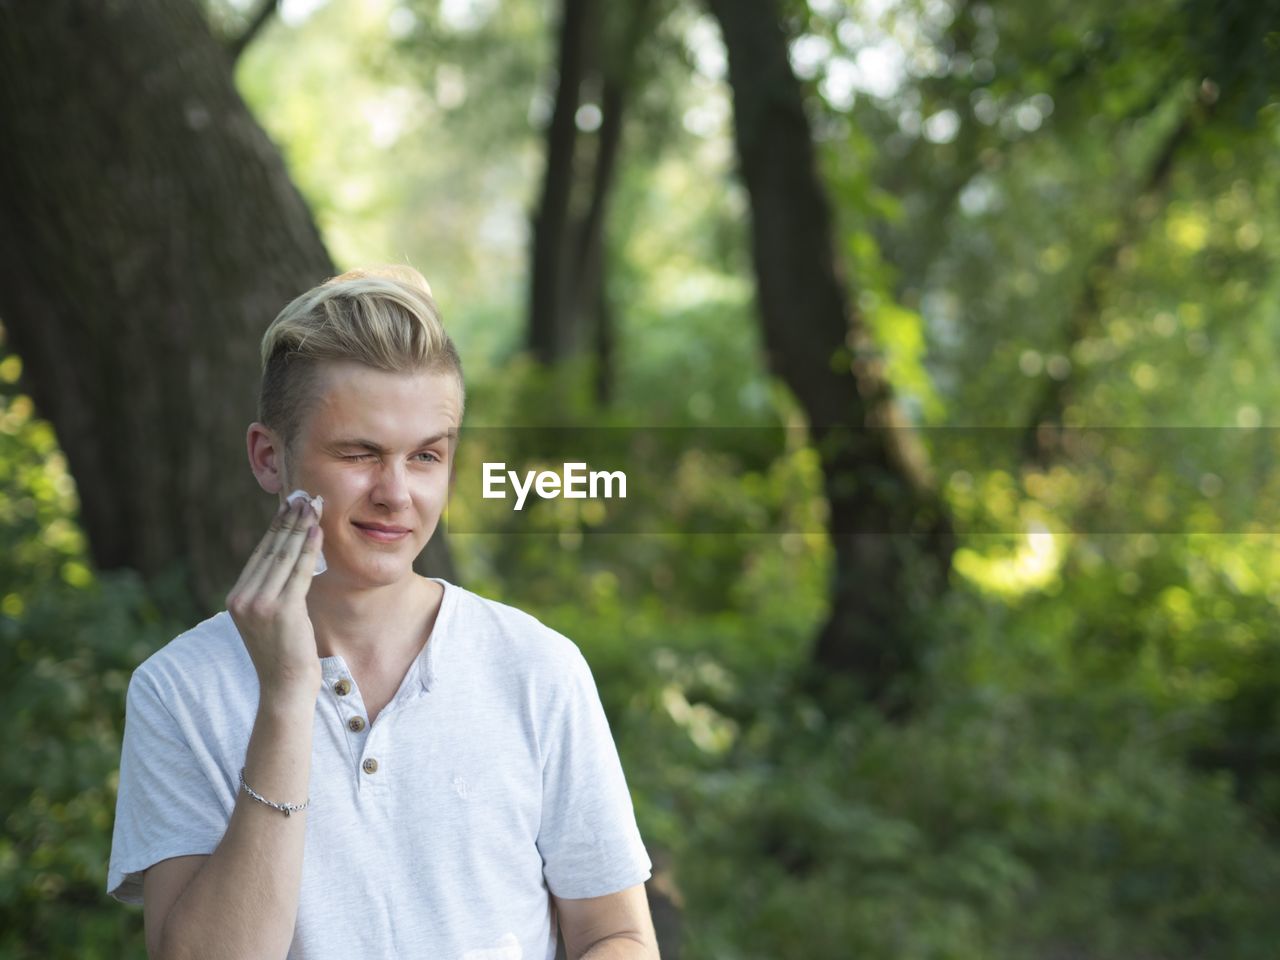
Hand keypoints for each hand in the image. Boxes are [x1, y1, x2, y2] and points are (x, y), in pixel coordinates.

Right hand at [226, 497, 324, 701]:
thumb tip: (287, 561)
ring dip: (300, 528)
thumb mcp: (271, 619)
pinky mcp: (280, 609)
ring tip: (312, 506)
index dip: (276, 528)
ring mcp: (259, 604)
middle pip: (270, 551)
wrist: (285, 687)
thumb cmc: (284, 655)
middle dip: (288, 521)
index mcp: (236, 599)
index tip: (289, 507)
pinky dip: (309, 549)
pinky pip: (299, 572)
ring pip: (283, 556)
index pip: (259, 555)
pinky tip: (317, 531)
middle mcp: (242, 599)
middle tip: (304, 497)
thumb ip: (272, 592)